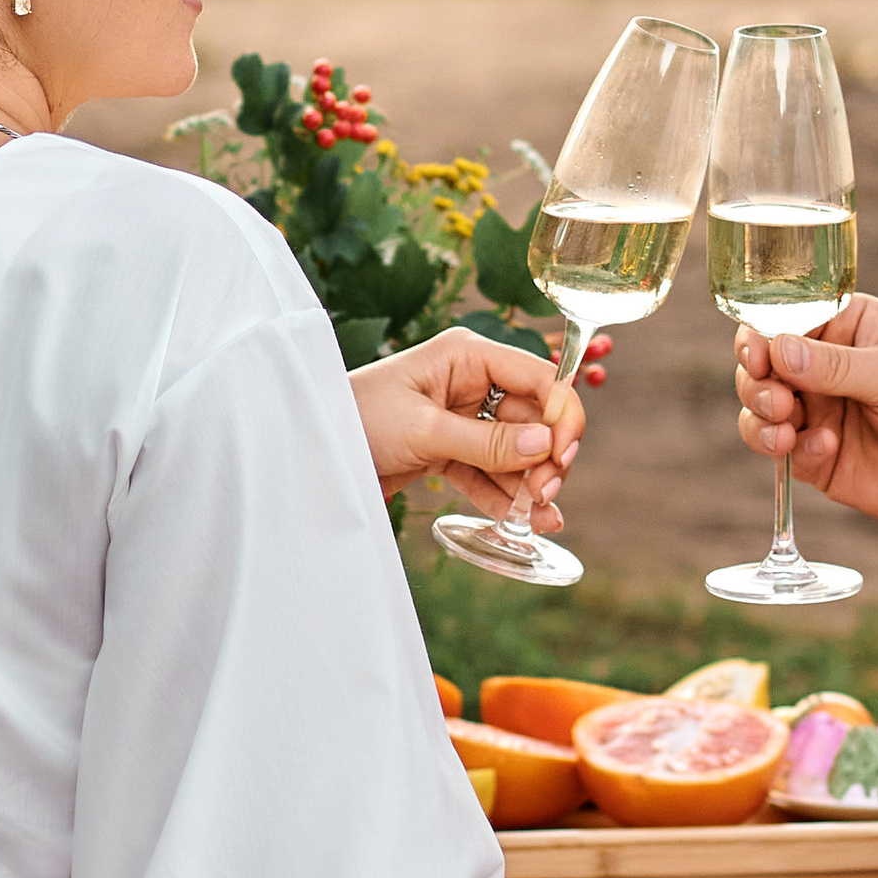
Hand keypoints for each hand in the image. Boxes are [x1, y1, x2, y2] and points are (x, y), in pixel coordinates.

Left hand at [350, 327, 584, 533]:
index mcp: (468, 356)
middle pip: (532, 418)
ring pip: (515, 449)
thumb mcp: (424, 431)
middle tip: (545, 493)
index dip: (560, 415)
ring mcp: (462, 416)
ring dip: (530, 482)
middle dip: (545, 456)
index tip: (563, 456)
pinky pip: (489, 471)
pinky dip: (506, 495)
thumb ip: (486, 442)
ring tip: (542, 517)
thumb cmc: (358, 419)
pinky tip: (526, 520)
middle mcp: (472, 382)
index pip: (538, 377)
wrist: (314, 449)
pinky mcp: (450, 448)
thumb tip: (544, 447)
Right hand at [733, 293, 877, 532]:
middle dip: (757, 382)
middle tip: (778, 400)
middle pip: (762, 367)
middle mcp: (827, 369)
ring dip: (760, 418)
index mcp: (848, 328)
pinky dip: (792, 452)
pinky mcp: (824, 460)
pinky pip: (786, 455)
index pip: (785, 322)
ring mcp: (823, 414)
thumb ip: (835, 365)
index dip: (760, 336)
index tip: (756, 354)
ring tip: (785, 428)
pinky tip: (825, 449)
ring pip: (761, 412)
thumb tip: (776, 347)